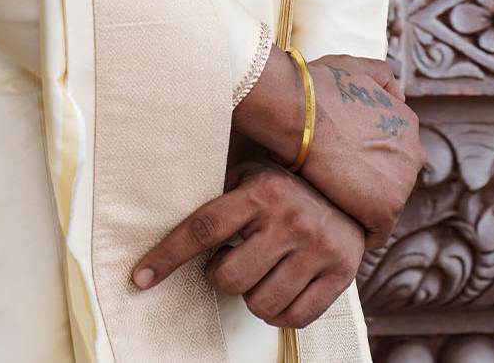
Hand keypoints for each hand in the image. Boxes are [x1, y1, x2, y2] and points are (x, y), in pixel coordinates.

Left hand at [131, 158, 365, 329]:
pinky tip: (279, 289)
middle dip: (221, 277)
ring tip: (260, 273)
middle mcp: (289, 219)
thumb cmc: (286, 189)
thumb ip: (218, 193)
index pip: (203, 228)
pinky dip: (278, 314)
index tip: (141, 276)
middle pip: (229, 278)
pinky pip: (293, 319)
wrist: (351, 196)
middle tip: (232, 261)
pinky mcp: (339, 275)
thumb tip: (164, 204)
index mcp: (260, 191)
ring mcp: (317, 249)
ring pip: (259, 304)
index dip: (168, 255)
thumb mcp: (251, 176)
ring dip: (251, 296)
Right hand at [233, 50, 424, 247]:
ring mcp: (403, 183)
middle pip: (392, 180)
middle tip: (334, 182)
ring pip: (384, 205)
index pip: (393, 152)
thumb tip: (399, 96)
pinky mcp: (386, 209)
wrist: (297, 109)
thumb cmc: (318, 86)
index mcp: (408, 122)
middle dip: (368, 183)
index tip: (343, 162)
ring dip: (361, 206)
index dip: (367, 160)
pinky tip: (335, 221)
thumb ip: (383, 79)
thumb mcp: (356, 67)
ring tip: (330, 201)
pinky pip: (376, 232)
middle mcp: (414, 153)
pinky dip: (358, 231)